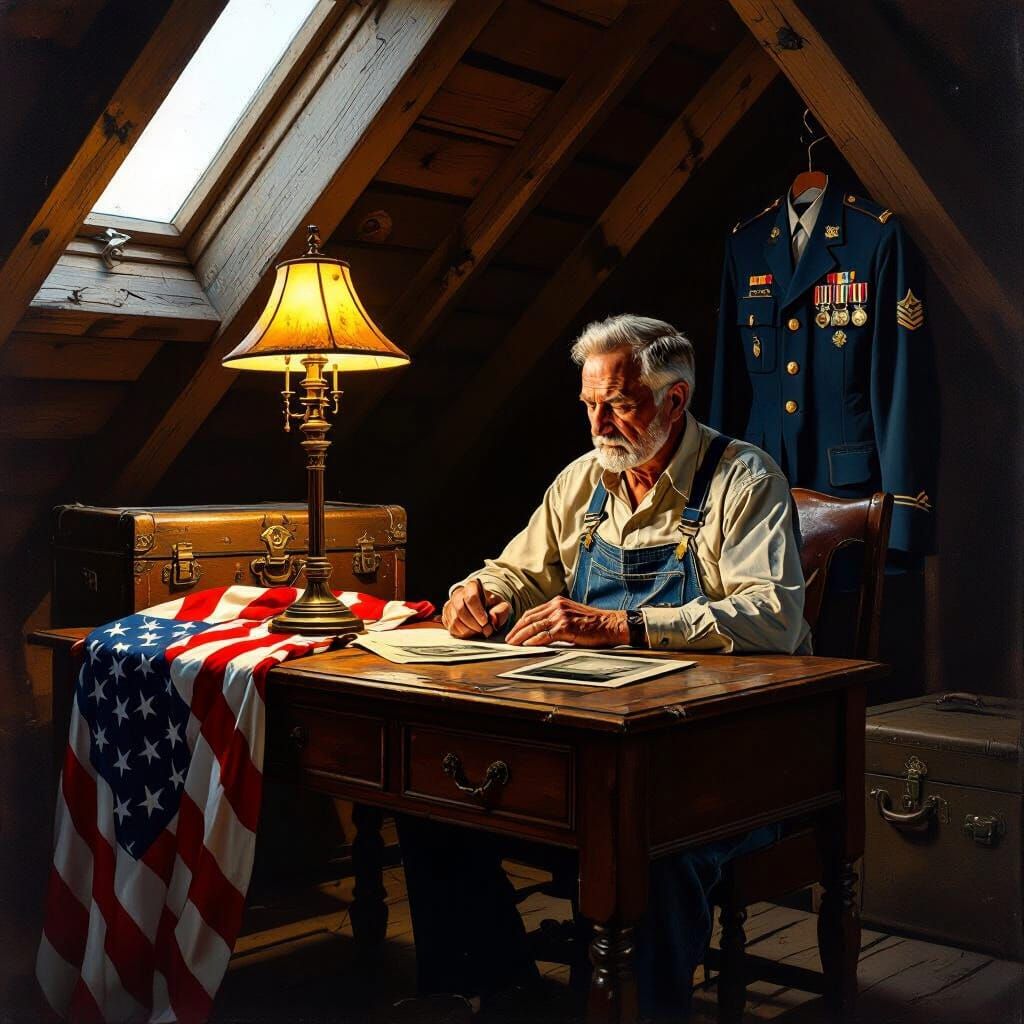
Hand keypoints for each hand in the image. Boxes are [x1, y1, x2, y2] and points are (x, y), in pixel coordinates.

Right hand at [442, 579, 511, 638]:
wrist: (484, 609)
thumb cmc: (493, 606)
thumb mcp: (502, 606)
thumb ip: (501, 611)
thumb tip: (492, 617)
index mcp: (472, 586)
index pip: (471, 598)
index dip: (478, 612)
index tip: (485, 622)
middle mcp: (458, 593)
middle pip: (460, 610)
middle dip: (473, 623)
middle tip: (483, 629)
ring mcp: (450, 604)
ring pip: (455, 620)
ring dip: (468, 629)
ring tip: (478, 631)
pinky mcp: (446, 616)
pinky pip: (451, 627)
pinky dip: (462, 633)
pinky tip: (471, 631)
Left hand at [505, 595, 628, 647]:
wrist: (611, 624)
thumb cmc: (595, 623)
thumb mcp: (573, 615)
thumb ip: (558, 618)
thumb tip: (543, 631)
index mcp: (558, 602)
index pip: (533, 612)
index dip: (521, 622)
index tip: (514, 631)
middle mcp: (557, 606)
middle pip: (530, 618)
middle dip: (516, 629)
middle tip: (508, 639)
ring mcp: (561, 616)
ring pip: (534, 626)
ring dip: (521, 636)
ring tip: (513, 644)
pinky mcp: (566, 627)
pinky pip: (544, 635)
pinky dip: (534, 640)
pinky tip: (527, 645)